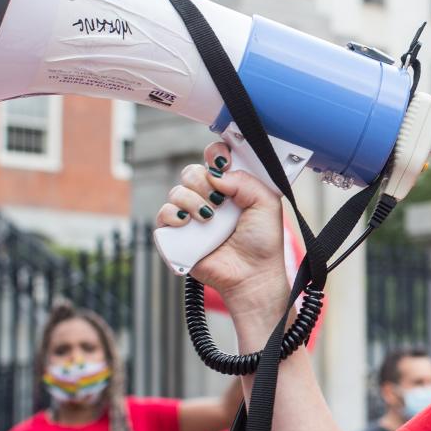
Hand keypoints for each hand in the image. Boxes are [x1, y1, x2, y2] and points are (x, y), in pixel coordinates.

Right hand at [155, 142, 289, 316]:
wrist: (252, 275)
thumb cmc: (262, 243)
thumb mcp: (267, 203)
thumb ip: (246, 181)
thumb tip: (216, 174)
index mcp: (230, 187)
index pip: (215, 159)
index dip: (215, 155)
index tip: (223, 163)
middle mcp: (209, 198)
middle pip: (192, 172)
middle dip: (203, 182)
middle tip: (219, 200)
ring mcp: (192, 216)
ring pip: (176, 191)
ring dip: (192, 200)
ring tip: (208, 218)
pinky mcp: (178, 234)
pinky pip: (163, 215)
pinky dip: (173, 215)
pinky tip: (188, 223)